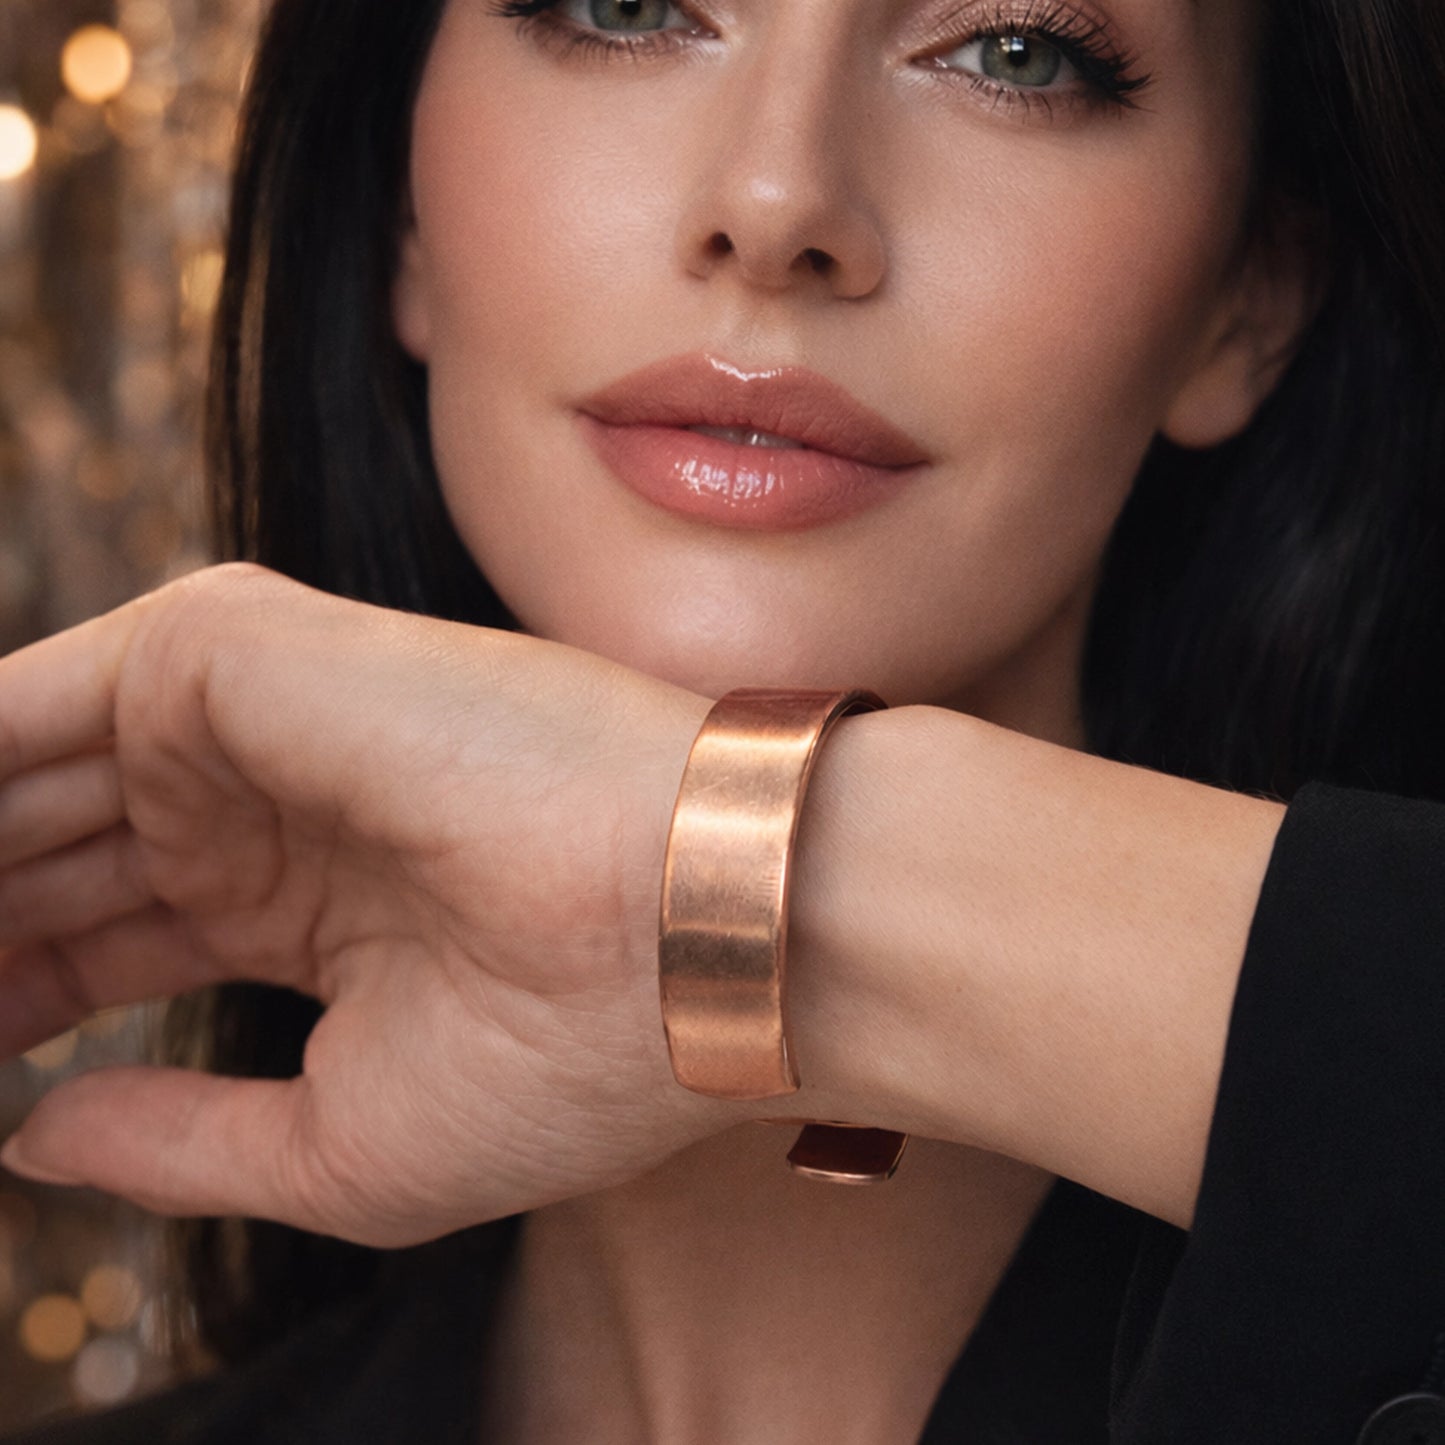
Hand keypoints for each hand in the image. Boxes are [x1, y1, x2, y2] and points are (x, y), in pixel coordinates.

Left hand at [0, 564, 725, 1244]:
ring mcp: (253, 722)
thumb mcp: (345, 1147)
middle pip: (50, 854)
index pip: (106, 937)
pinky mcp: (233, 651)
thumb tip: (35, 1135)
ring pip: (25, 774)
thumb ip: (179, 1137)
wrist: (701, 929)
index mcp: (310, 901)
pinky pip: (24, 705)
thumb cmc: (575, 1051)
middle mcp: (273, 801)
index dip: (5, 998)